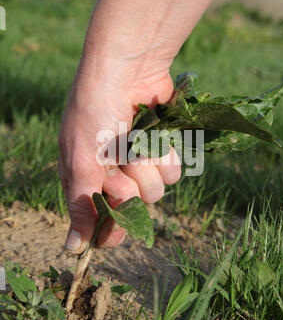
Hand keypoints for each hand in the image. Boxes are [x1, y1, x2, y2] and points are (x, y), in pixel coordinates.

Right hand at [58, 59, 180, 253]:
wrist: (128, 70)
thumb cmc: (95, 112)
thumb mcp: (80, 160)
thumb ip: (80, 206)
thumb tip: (72, 249)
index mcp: (87, 178)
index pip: (100, 221)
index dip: (109, 228)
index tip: (114, 232)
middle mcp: (114, 174)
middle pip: (131, 208)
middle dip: (127, 187)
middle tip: (117, 161)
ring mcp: (140, 163)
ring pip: (155, 193)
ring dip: (145, 168)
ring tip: (134, 141)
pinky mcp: (161, 151)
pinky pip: (172, 173)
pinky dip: (164, 156)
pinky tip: (154, 136)